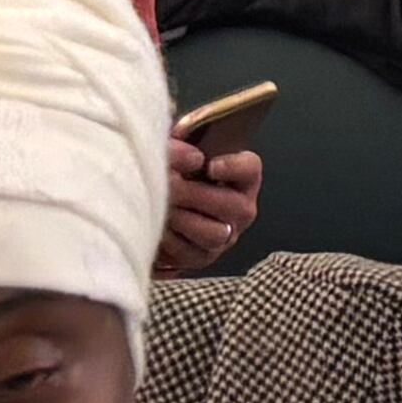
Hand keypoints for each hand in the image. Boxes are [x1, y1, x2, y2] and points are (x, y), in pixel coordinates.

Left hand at [157, 139, 262, 278]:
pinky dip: (168, 240)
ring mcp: (224, 236)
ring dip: (182, 219)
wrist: (151, 201)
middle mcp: (240, 209)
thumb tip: (191, 158)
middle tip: (168, 183)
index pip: (249, 169)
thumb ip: (181, 144)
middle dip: (195, 194)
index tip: (209, 165)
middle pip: (233, 206)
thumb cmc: (170, 171)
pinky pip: (189, 254)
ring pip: (213, 234)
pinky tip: (155, 224)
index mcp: (241, 177)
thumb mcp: (174, 148)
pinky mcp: (201, 258)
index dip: (233, 167)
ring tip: (160, 205)